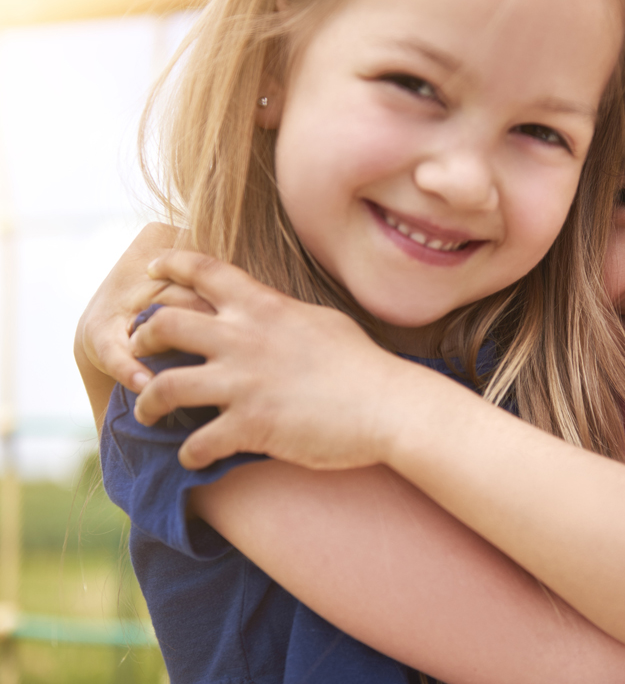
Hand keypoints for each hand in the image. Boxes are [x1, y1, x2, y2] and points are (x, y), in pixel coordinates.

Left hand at [131, 251, 419, 470]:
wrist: (387, 404)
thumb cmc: (362, 363)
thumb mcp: (320, 321)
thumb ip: (283, 314)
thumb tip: (269, 313)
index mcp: (262, 307)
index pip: (203, 271)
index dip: (171, 265)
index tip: (155, 270)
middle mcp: (243, 339)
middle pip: (163, 324)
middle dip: (141, 339)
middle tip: (139, 353)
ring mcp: (243, 383)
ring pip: (163, 387)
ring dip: (146, 403)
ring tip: (146, 413)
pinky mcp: (249, 426)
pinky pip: (196, 443)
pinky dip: (189, 453)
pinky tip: (195, 457)